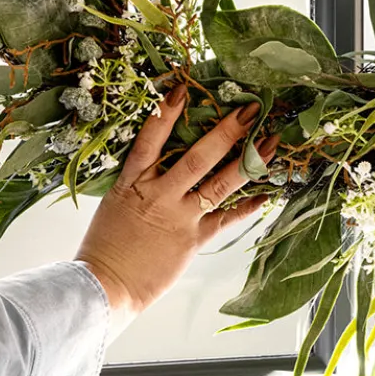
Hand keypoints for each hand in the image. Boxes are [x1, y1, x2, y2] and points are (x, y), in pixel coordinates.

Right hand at [75, 85, 273, 331]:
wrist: (104, 286)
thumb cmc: (106, 244)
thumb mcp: (115, 201)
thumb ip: (140, 179)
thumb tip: (162, 155)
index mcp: (133, 182)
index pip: (150, 140)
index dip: (166, 113)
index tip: (184, 89)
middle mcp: (159, 195)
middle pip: (197, 157)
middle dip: (227, 132)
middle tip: (251, 110)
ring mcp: (179, 217)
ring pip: (219, 184)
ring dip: (248, 162)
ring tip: (270, 142)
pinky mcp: (193, 240)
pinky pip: (226, 219)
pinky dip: (248, 207)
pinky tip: (266, 193)